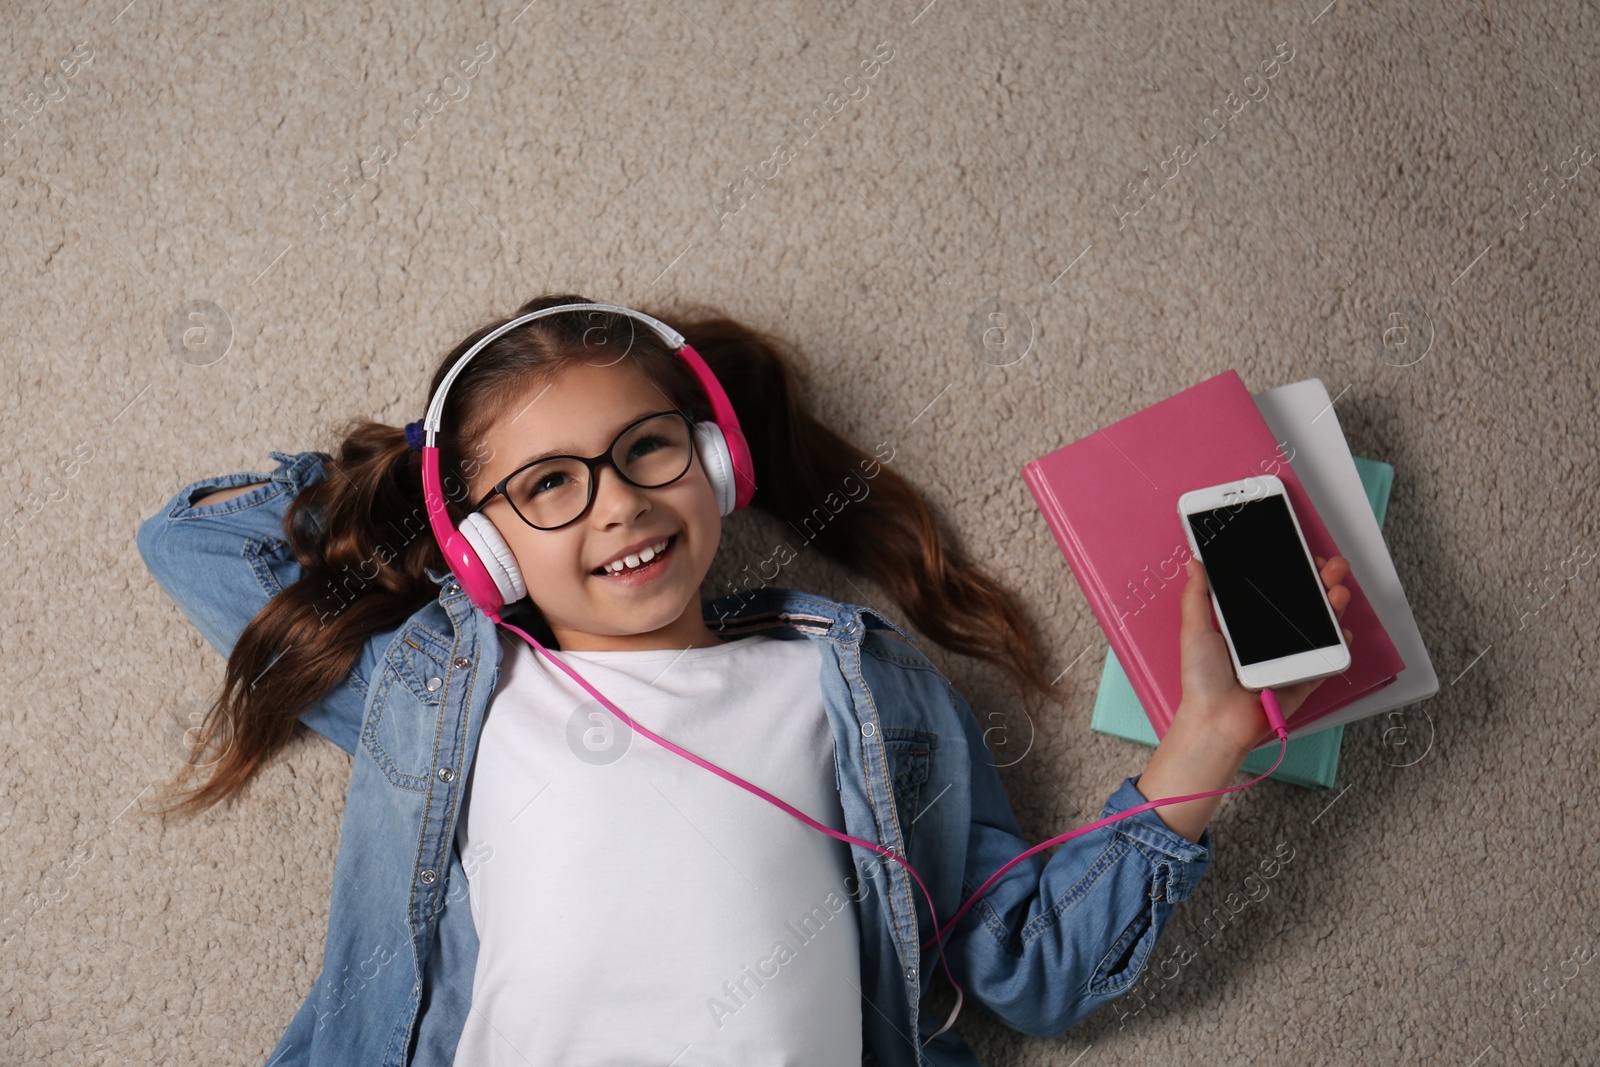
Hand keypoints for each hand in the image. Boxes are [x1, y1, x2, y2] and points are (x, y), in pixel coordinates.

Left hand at [1176, 554, 1354, 756]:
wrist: (1216, 720)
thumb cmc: (1202, 680)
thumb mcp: (1195, 630)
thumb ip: (1197, 596)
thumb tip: (1195, 562)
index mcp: (1248, 624)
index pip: (1275, 591)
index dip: (1291, 572)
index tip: (1301, 554)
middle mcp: (1271, 638)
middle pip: (1304, 603)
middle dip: (1321, 581)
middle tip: (1328, 567)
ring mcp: (1290, 658)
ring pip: (1320, 626)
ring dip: (1334, 605)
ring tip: (1337, 590)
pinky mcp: (1304, 678)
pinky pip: (1328, 659)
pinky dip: (1339, 643)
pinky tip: (1340, 628)